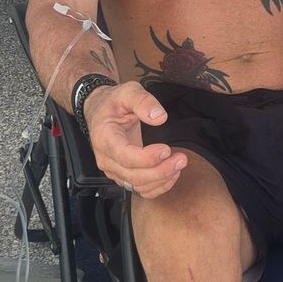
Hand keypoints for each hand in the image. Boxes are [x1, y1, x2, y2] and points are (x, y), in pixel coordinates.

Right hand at [84, 80, 187, 198]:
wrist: (100, 112)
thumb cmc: (113, 102)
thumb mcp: (127, 91)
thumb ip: (143, 101)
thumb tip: (160, 117)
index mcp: (104, 138)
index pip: (125, 156)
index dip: (147, 158)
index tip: (167, 149)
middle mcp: (106, 159)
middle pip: (133, 176)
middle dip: (161, 171)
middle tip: (181, 158)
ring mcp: (113, 170)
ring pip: (138, 186)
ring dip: (162, 180)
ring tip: (179, 163)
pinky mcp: (122, 175)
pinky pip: (140, 190)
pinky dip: (158, 187)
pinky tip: (171, 174)